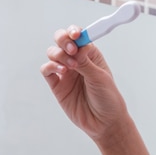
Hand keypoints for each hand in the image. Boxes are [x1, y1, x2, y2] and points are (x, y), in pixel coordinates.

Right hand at [40, 25, 128, 141]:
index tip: (76, 35)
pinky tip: (60, 71)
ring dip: (59, 54)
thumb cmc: (108, 98)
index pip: (80, 37)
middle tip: (71, 49)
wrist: (103, 122)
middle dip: (63, 40)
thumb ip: (86, 63)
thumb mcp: (100, 78)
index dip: (76, 32)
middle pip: (63, 41)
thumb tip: (77, 47)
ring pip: (53, 53)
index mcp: (92, 55)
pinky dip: (50, 66)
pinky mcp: (57, 84)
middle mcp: (78, 60)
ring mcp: (66, 72)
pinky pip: (47, 70)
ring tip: (70, 66)